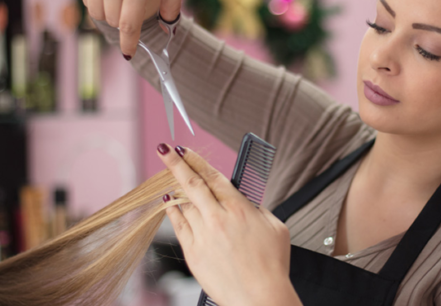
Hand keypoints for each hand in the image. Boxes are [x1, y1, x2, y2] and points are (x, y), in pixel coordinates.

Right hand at [78, 0, 185, 56]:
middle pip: (112, 21)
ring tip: (120, 8)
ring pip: (96, 11)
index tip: (129, 54)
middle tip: (131, 19)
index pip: (127, 25)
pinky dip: (97, 2)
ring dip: (108, 16)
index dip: (128, 44)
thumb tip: (168, 27)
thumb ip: (173, 3)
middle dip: (123, 26)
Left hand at [157, 144, 300, 305]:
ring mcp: (203, 236)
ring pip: (184, 204)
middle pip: (192, 184)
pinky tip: (168, 203)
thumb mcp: (275, 228)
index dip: (197, 160)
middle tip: (165, 150)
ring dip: (176, 189)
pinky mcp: (193, 253)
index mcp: (239, 209)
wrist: (260, 297)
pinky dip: (172, 211)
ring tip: (171, 179)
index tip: (185, 150)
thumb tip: (244, 202)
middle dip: (176, 163)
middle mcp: (218, 219)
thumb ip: (257, 209)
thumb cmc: (272, 265)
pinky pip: (179, 226)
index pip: (213, 177)